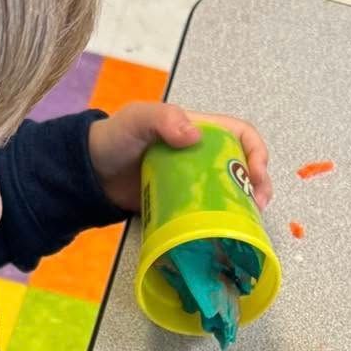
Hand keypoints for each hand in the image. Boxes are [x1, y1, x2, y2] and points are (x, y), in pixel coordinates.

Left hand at [88, 101, 272, 214]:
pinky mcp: (184, 204)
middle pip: (243, 166)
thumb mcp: (138, 119)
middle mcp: (203, 155)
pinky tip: (225, 232)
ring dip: (246, 204)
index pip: (241, 135)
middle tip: (259, 205)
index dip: (256, 152)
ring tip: (250, 221)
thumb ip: (164, 119)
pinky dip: (222, 221)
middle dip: (259, 184)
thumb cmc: (115, 139)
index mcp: (201, 129)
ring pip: (232, 190)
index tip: (255, 174)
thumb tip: (194, 136)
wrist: (90, 173)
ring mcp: (195, 181)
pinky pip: (210, 211)